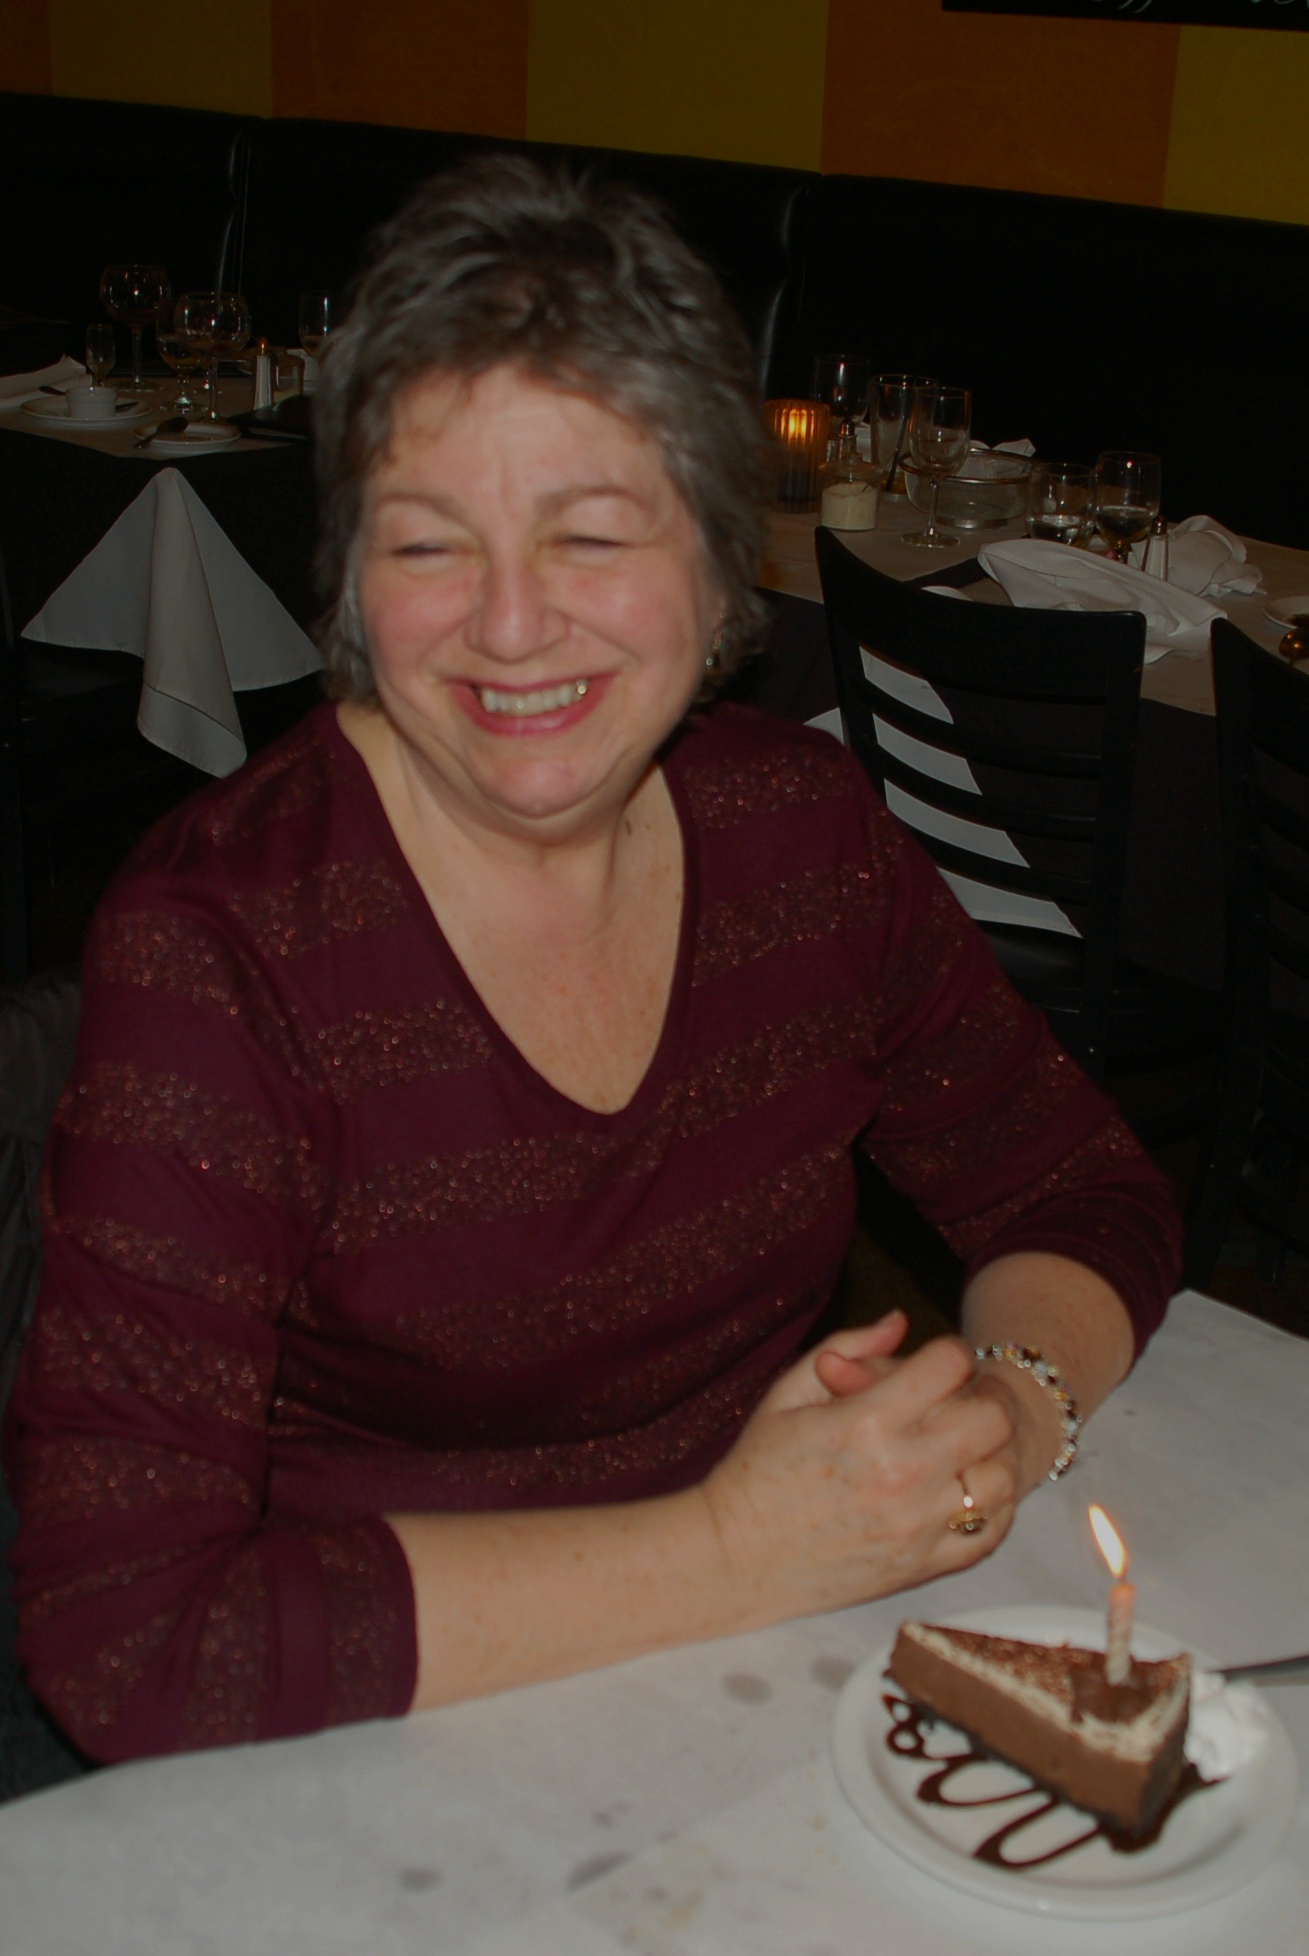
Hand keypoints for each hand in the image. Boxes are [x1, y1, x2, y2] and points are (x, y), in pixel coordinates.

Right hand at [700, 1319, 1018, 1628]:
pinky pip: (991, 1533)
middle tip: (965, 1398)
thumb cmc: (756, 1469)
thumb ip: (848, 1348)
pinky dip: (992, 1507)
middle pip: (992, 1418)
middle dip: (985, 1395)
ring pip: (1002, 1477)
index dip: (949, 1352)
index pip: (949, 1364)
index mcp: (864, 1421)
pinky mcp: (923, 1565)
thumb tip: (900, 1320)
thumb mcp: (787, 1394)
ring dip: (991, 1453)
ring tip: (966, 1447)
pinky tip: (965, 1490)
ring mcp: (917, 1524)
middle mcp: (901, 1473)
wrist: (736, 1559)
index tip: (937, 1362)